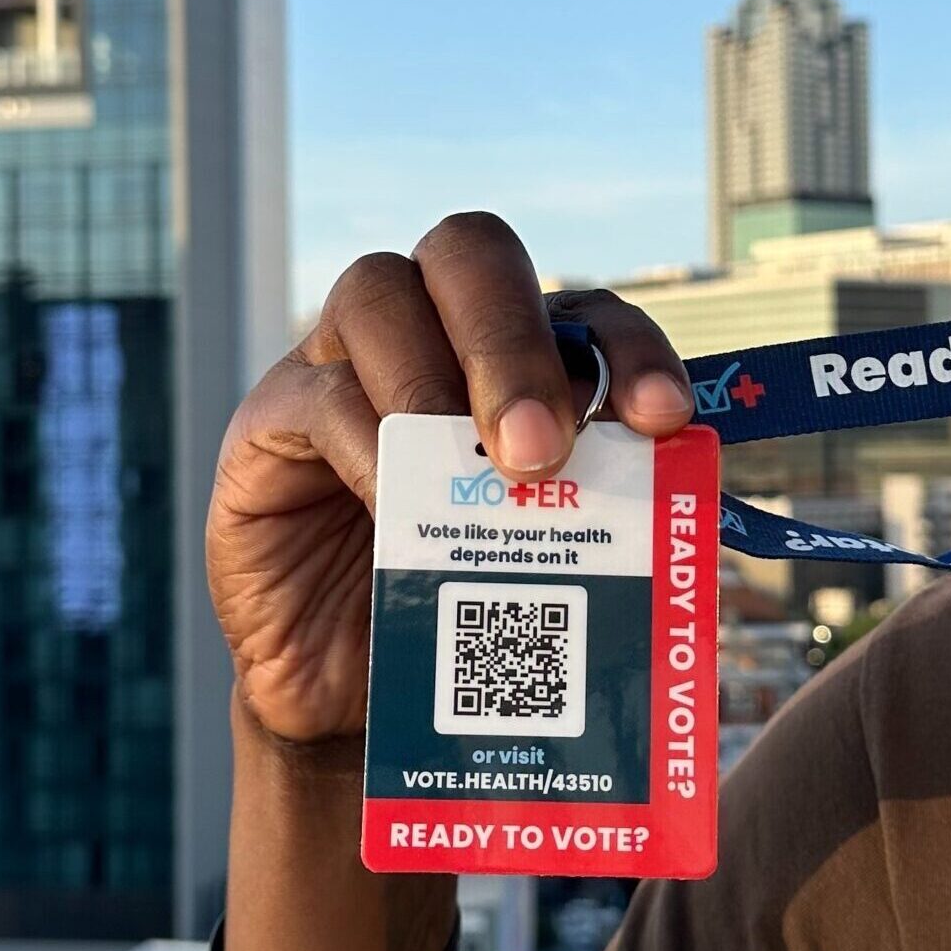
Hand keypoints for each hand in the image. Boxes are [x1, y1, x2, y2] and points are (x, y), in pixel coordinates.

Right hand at [206, 212, 695, 743]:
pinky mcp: (266, 425)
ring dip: (436, 385)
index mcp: (508, 360)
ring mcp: (336, 367)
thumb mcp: (544, 560)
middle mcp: (422, 335)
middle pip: (467, 251)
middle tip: (545, 448)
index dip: (627, 347)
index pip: (579, 309)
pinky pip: (315, 397)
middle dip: (515, 340)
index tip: (663, 420)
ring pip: (376, 294)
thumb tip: (685, 485)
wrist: (354, 699)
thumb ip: (603, 508)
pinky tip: (403, 509)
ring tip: (479, 479)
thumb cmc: (459, 615)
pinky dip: (369, 446)